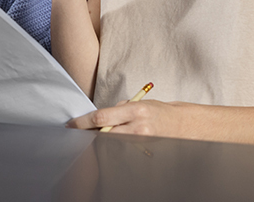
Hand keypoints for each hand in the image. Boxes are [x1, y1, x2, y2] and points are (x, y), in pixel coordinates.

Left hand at [67, 99, 185, 136]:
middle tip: (77, 131)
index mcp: (135, 110)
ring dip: (100, 138)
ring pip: (110, 142)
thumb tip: (99, 118)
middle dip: (88, 132)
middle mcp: (138, 127)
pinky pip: (121, 147)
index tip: (71, 125)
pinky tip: (109, 140)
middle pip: (103, 133)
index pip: (101, 118)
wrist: (182, 125)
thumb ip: (118, 109)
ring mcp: (141, 141)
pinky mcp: (143, 150)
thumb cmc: (159, 111)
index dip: (83, 122)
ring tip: (94, 134)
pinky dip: (112, 144)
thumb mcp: (138, 103)